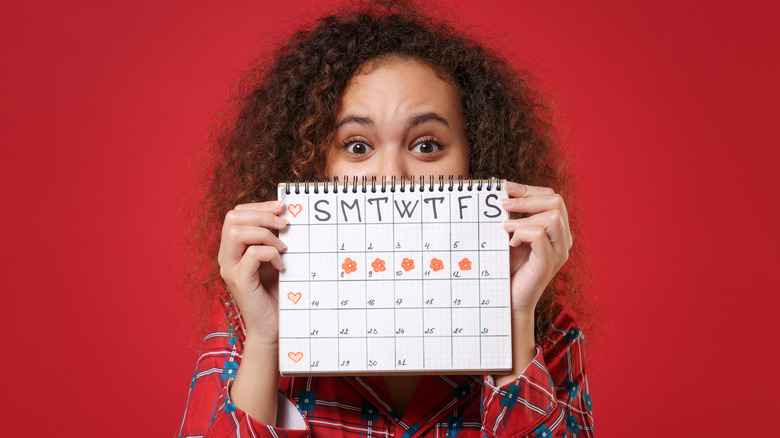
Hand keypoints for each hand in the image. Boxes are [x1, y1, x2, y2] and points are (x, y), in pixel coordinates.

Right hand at [218, 201, 287, 344]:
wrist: (273, 327)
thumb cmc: (277, 293)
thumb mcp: (277, 259)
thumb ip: (275, 239)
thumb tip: (287, 214)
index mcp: (233, 248)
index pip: (237, 214)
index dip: (259, 206)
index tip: (283, 208)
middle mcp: (226, 257)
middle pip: (232, 217)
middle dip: (262, 214)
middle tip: (285, 224)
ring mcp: (229, 269)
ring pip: (237, 232)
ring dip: (265, 234)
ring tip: (283, 247)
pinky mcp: (239, 281)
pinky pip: (251, 254)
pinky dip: (270, 254)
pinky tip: (282, 265)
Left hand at [502, 182, 572, 316]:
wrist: (508, 298)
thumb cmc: (508, 268)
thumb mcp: (510, 237)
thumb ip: (513, 218)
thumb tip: (501, 193)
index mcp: (556, 230)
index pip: (551, 197)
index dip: (529, 189)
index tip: (506, 187)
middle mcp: (562, 239)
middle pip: (556, 201)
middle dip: (527, 198)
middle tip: (503, 205)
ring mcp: (558, 251)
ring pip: (553, 216)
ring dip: (524, 217)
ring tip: (506, 228)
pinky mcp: (548, 263)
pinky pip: (540, 235)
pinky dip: (522, 233)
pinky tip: (511, 242)